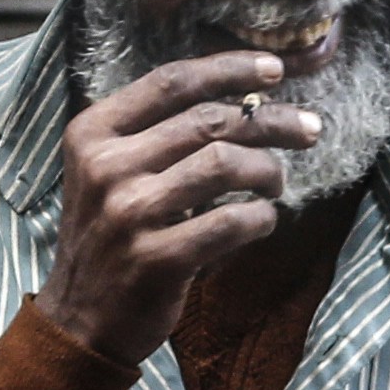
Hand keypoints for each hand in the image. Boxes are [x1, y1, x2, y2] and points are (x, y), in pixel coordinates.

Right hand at [38, 50, 324, 366]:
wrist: (80, 320)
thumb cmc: (111, 238)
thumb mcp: (110, 173)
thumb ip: (157, 135)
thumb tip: (244, 101)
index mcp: (94, 133)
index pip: (171, 82)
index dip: (229, 69)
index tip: (274, 70)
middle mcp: (107, 166)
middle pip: (208, 121)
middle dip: (271, 121)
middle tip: (309, 128)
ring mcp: (129, 213)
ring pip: (225, 164)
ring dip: (267, 170)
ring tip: (276, 182)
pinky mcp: (156, 259)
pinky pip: (231, 222)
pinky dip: (261, 217)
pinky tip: (263, 220)